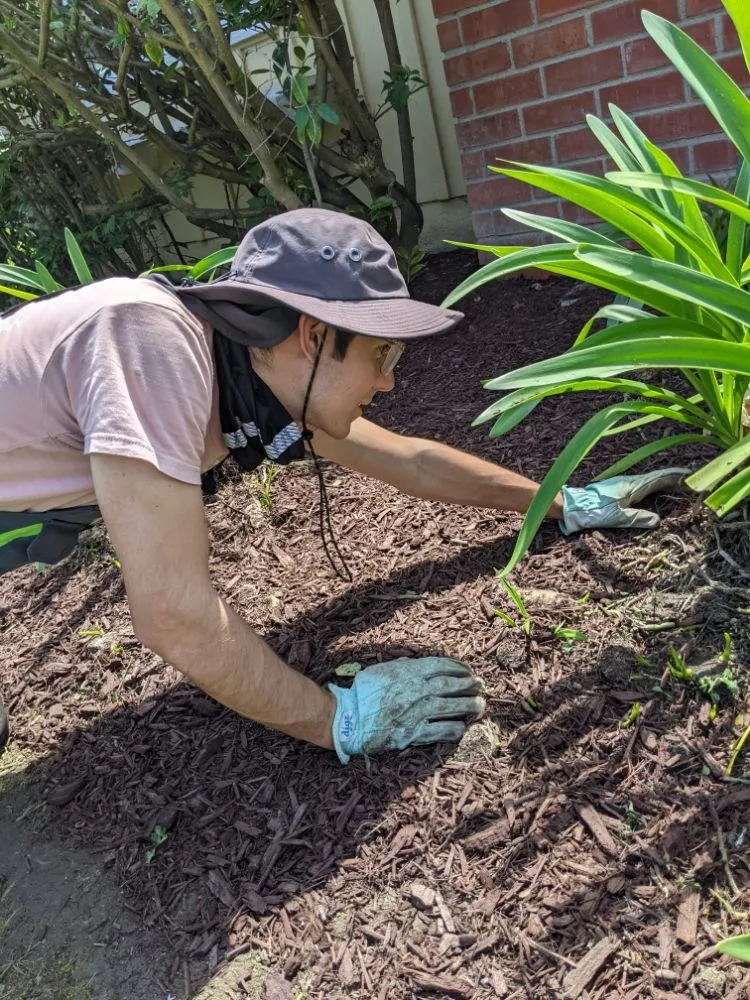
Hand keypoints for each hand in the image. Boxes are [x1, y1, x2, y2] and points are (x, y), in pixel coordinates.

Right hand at [328, 657, 484, 763]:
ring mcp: (418, 712)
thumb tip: (419, 663)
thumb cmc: (363, 693)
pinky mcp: (414, 733)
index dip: (459, 668)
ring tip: (480, 705)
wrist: (349, 719)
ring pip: (452, 707)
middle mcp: (417, 690)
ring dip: (469, 706)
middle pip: (452, 685)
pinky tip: (462, 728)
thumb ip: (402, 666)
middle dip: (469, 684)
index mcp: (409, 672)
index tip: (467, 670)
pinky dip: (455, 729)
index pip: (442, 666)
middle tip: (480, 686)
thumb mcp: (382, 670)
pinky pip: (442, 730)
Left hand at [561, 467, 689, 534]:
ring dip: (664, 482)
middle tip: (691, 481)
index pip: (659, 478)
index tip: (690, 474)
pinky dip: (654, 486)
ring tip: (679, 485)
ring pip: (649, 481)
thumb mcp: (618, 518)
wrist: (573, 506)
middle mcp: (630, 482)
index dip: (675, 476)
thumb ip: (638, 518)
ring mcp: (624, 483)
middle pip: (657, 478)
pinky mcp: (618, 488)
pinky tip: (655, 490)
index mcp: (633, 486)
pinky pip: (642, 485)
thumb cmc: (595, 511)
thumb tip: (658, 520)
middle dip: (674, 479)